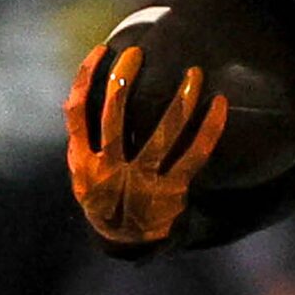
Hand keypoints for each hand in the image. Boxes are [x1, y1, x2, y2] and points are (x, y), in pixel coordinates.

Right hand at [64, 43, 229, 248]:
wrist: (126, 242)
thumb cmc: (105, 198)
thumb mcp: (83, 173)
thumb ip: (82, 139)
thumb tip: (76, 97)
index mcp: (84, 162)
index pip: (78, 113)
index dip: (86, 78)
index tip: (101, 51)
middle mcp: (110, 169)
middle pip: (115, 116)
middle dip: (124, 79)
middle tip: (138, 53)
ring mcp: (142, 181)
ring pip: (162, 134)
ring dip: (180, 100)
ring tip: (194, 73)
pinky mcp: (172, 191)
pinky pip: (195, 154)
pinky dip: (209, 128)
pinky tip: (219, 104)